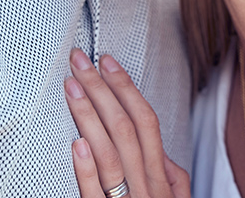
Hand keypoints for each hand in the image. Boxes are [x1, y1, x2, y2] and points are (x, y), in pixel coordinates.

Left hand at [65, 48, 189, 197]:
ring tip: (71, 86)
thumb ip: (173, 179)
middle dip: (100, 88)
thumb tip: (164, 154)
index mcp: (160, 179)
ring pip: (109, 153)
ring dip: (88, 116)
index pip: (145, 121)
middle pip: (124, 128)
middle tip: (79, 61)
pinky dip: (86, 168)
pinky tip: (76, 144)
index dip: (125, 87)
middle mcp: (145, 188)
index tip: (106, 62)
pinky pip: (94, 193)